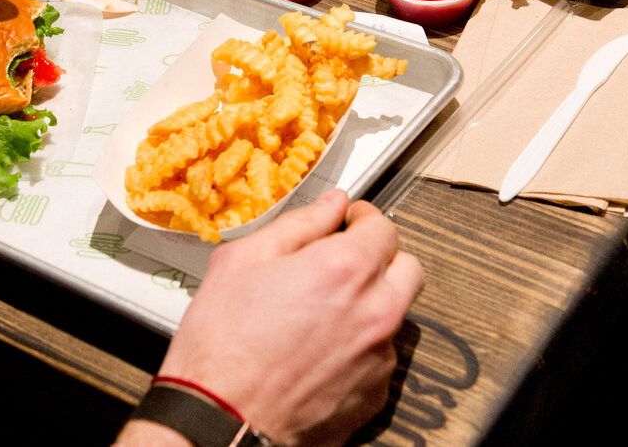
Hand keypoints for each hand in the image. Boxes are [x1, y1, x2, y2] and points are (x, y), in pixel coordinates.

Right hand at [122, 190, 422, 446]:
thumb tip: (330, 206)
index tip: (347, 223)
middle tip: (344, 261)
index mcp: (345, 270)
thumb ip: (298, 225)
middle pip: (407, 268)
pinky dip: (360, 348)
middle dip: (380, 258)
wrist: (219, 420)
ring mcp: (379, 357)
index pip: (385, 227)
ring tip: (322, 314)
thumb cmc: (221, 347)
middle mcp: (374, 312)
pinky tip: (320, 351)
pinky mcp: (374, 395)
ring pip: (395, 314)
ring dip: (371, 304)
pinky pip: (380, 357)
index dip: (362, 219)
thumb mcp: (242, 262)